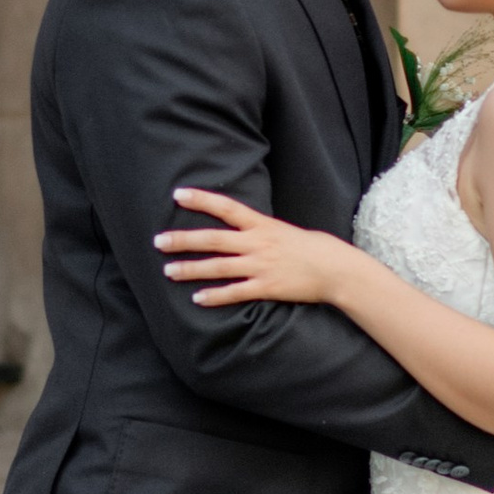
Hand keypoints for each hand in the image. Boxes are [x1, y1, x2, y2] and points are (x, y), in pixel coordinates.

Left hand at [155, 186, 347, 308]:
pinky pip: (235, 292)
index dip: (201, 200)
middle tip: (159, 241)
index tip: (178, 194)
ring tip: (169, 271)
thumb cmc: (310, 247)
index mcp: (261, 225)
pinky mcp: (266, 287)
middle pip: (213, 239)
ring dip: (191, 269)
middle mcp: (257, 243)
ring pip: (218, 267)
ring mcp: (261, 266)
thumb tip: (239, 227)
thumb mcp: (283, 230)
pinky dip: (215, 296)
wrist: (335, 269)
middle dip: (183, 240)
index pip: (226, 207)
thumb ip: (259, 229)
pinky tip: (197, 298)